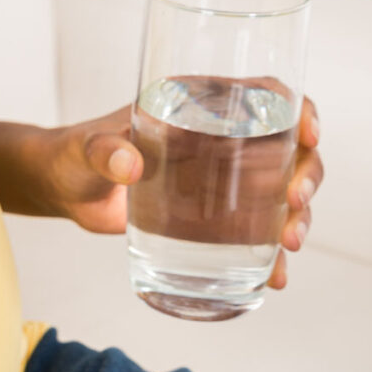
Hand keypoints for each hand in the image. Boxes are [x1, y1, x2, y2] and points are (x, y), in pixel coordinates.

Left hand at [31, 99, 322, 288]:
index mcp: (200, 104)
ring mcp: (219, 180)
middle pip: (288, 148)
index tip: (309, 133)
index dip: (300, 108)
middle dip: (306, 175)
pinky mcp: (209, 218)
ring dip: (297, 218)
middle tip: (294, 204)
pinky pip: (253, 232)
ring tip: (289, 246)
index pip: (267, 94)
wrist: (62, 189)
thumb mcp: (86, 149)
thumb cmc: (74, 154)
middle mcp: (220, 139)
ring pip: (280, 193)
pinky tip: (276, 277)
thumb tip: (129, 166)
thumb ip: (103, 152)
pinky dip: (269, 256)